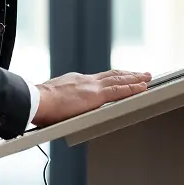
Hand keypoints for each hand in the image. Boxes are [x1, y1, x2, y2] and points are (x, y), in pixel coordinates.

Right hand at [32, 69, 151, 126]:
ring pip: (120, 80)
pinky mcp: (96, 96)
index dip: (112, 77)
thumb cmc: (40, 104)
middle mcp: (87, 80)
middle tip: (141, 73)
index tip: (120, 77)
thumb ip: (61, 102)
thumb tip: (58, 110)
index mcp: (76, 81)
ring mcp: (92, 86)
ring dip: (135, 79)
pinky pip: (120, 91)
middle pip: (113, 75)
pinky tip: (142, 88)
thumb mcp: (52, 98)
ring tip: (147, 77)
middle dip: (128, 74)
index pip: (99, 78)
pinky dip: (133, 89)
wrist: (37, 100)